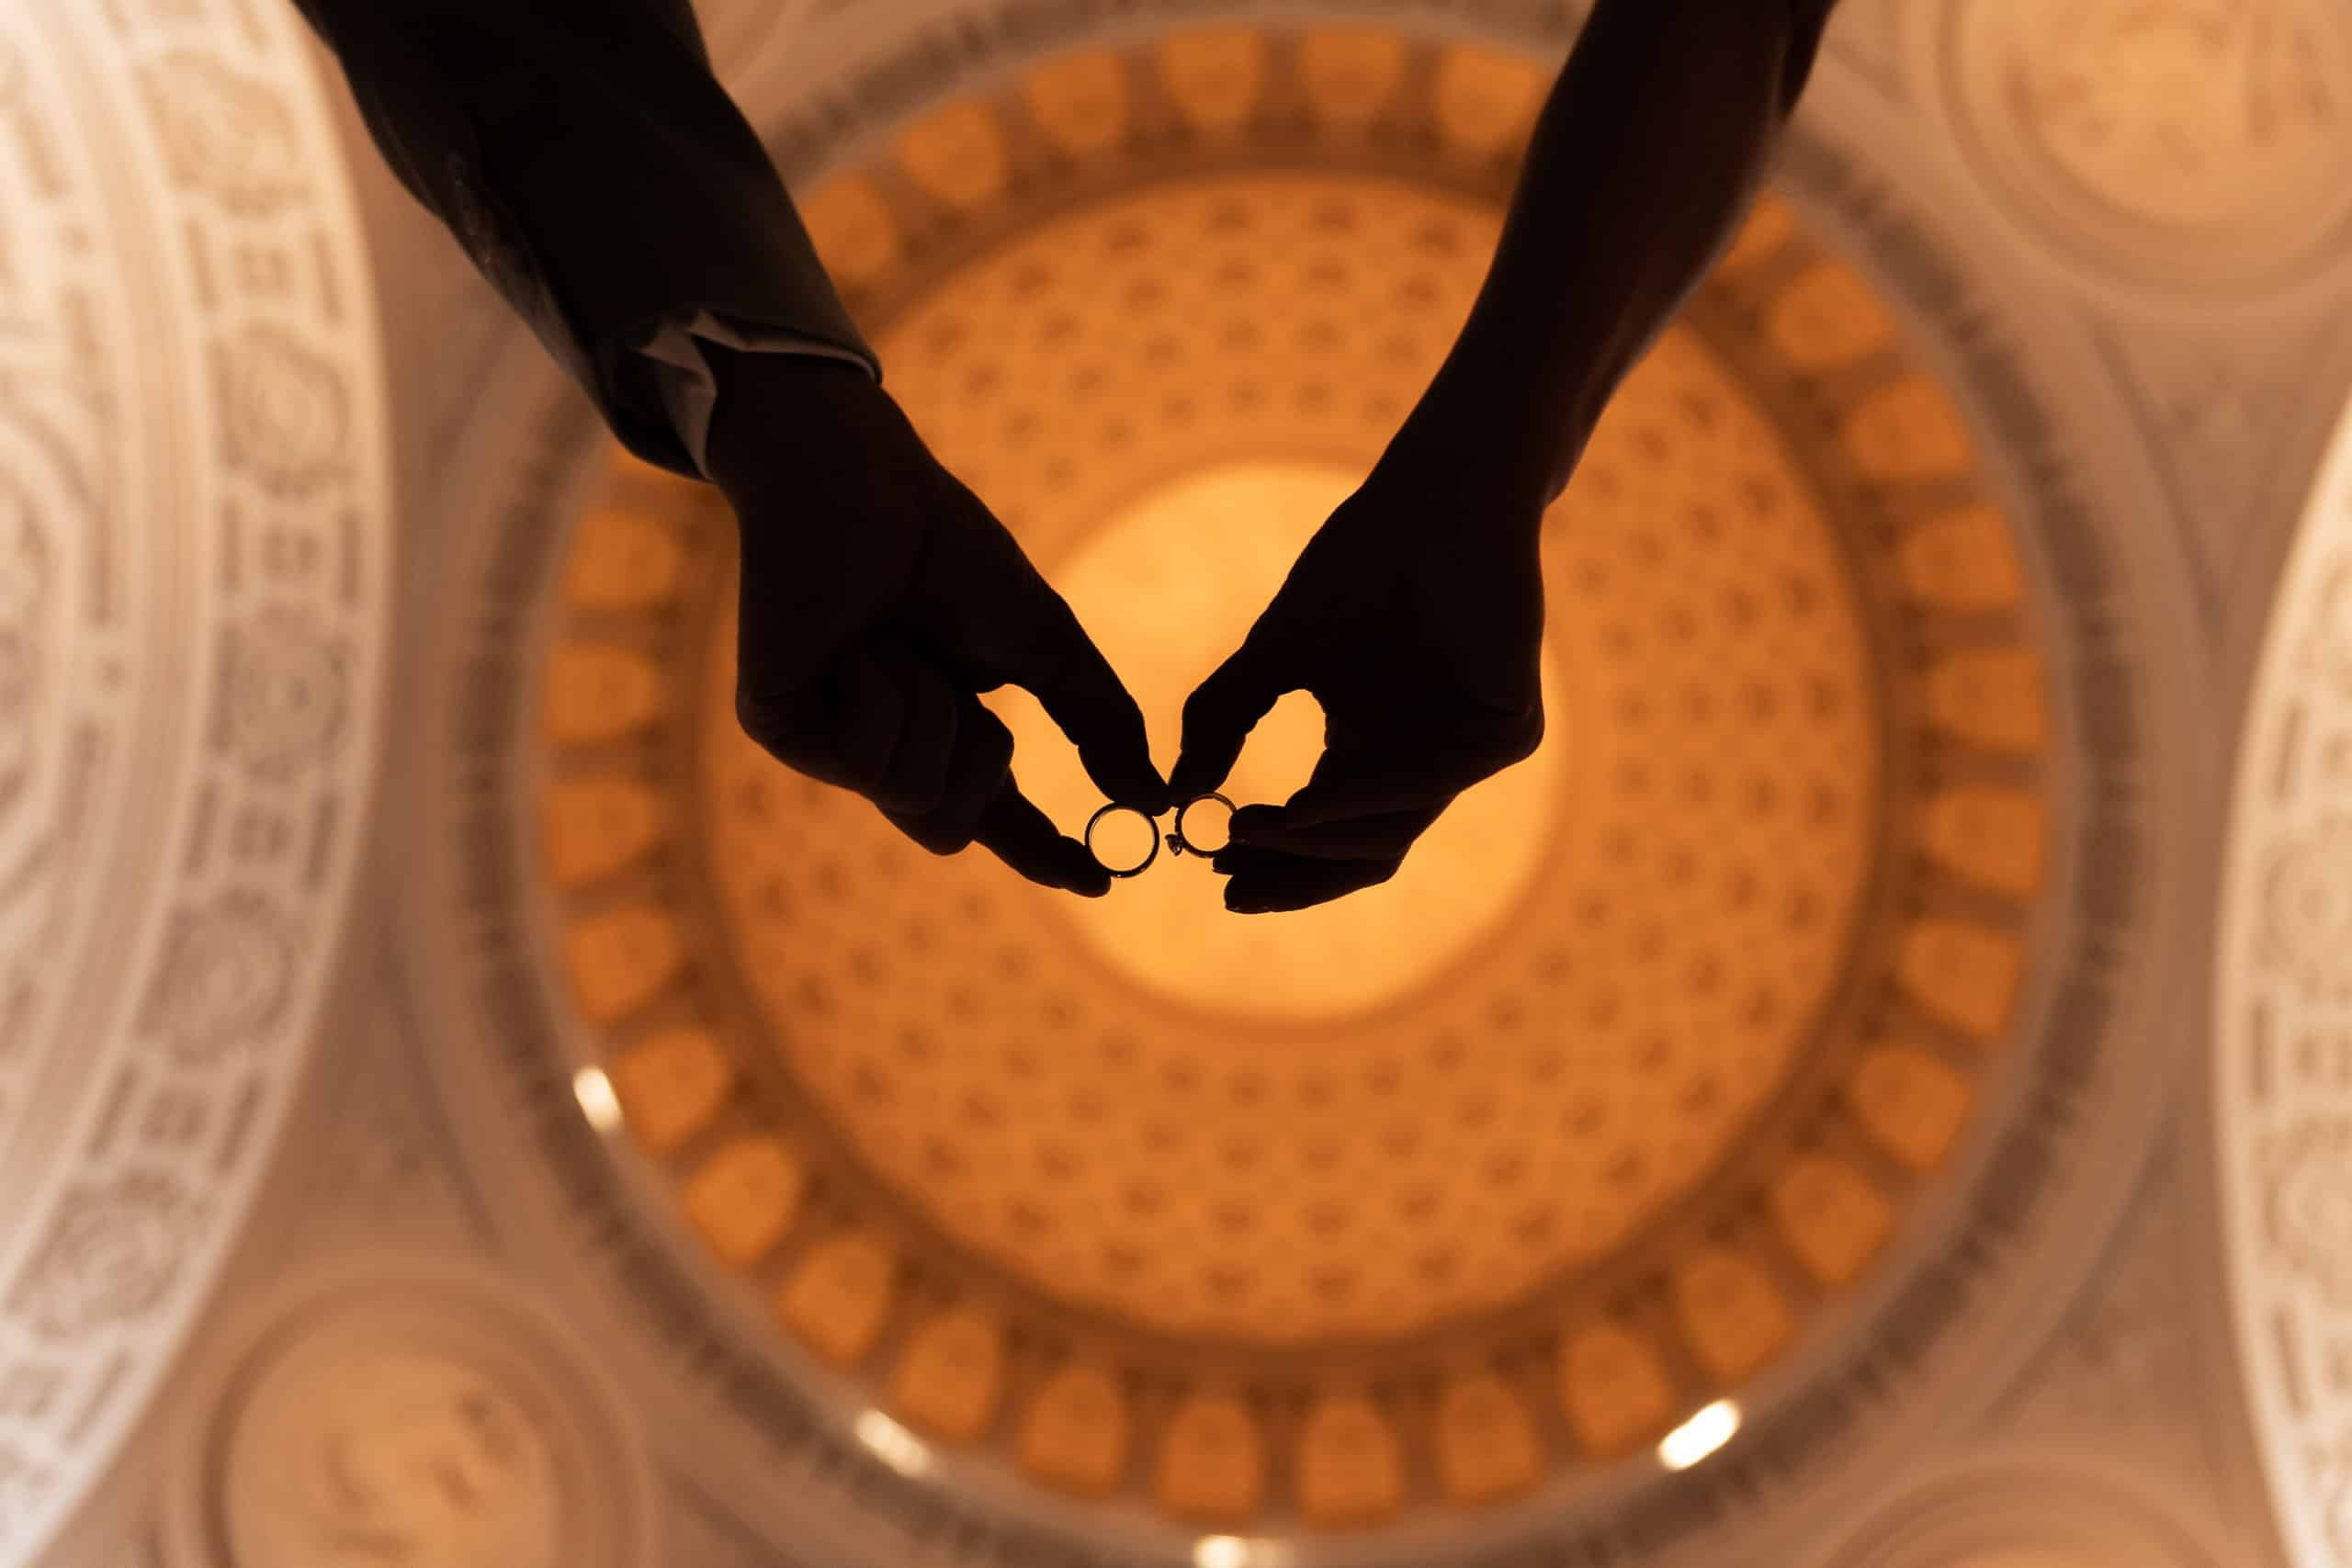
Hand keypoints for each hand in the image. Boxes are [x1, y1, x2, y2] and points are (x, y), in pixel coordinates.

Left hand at [705, 351, 1165, 893]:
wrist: (863, 482)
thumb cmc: (945, 549)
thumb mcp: (1045, 643)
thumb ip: (1098, 720)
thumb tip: (1154, 798)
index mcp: (945, 731)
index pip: (996, 815)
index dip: (1044, 852)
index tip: (1097, 881)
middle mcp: (880, 748)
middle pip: (946, 829)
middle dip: (979, 759)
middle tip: (964, 692)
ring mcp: (825, 742)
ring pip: (909, 795)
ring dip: (930, 707)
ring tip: (892, 636)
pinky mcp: (777, 724)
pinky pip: (863, 757)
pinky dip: (882, 688)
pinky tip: (853, 637)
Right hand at [1169, 440, 1547, 912]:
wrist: (1434, 497)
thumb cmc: (1358, 565)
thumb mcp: (1274, 654)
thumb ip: (1226, 718)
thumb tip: (1174, 794)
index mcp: (1373, 752)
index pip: (1328, 834)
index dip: (1274, 863)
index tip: (1213, 874)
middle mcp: (1423, 761)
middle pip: (1363, 854)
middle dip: (1292, 876)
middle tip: (1230, 884)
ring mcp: (1470, 751)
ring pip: (1390, 832)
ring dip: (1314, 843)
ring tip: (1248, 834)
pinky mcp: (1509, 733)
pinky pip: (1426, 786)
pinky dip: (1361, 800)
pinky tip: (1304, 807)